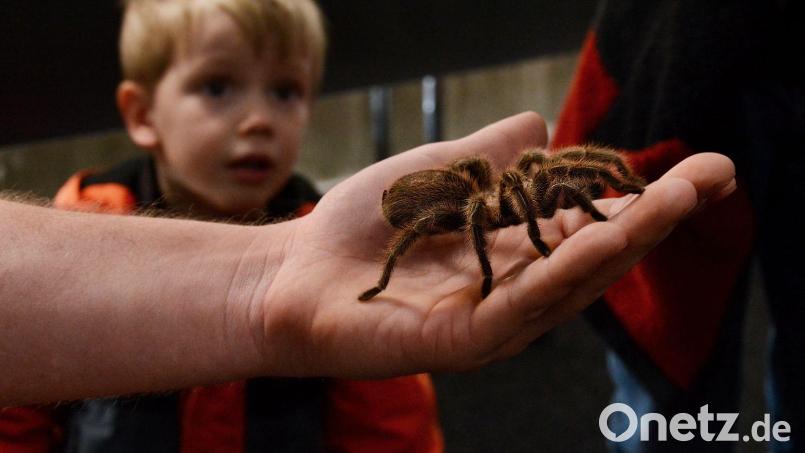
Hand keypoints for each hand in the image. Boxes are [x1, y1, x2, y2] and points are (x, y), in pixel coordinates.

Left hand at [255, 112, 735, 377]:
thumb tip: (541, 126)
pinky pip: (524, 305)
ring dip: (626, 242)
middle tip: (710, 177)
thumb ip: (489, 157)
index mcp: (511, 250)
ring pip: (570, 282)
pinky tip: (604, 241)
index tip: (693, 165)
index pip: (586, 222)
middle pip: (594, 254)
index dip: (635, 195)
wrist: (292, 275)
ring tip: (674, 202)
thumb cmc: (361, 227)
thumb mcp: (435, 176)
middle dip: (653, 217)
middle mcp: (513, 287)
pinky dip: (566, 272)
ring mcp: (492, 318)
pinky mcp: (462, 340)